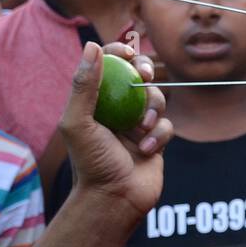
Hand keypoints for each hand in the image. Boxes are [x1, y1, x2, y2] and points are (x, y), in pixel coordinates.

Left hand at [60, 42, 172, 219]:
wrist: (114, 200)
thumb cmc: (90, 163)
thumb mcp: (78, 123)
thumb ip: (84, 86)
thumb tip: (91, 46)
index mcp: (95, 101)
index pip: (108, 65)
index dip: (118, 53)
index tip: (126, 53)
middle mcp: (117, 109)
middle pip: (137, 74)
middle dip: (144, 70)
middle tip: (144, 76)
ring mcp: (137, 124)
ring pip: (157, 97)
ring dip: (151, 110)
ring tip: (140, 130)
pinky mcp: (156, 139)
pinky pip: (167, 124)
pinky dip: (159, 135)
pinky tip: (146, 151)